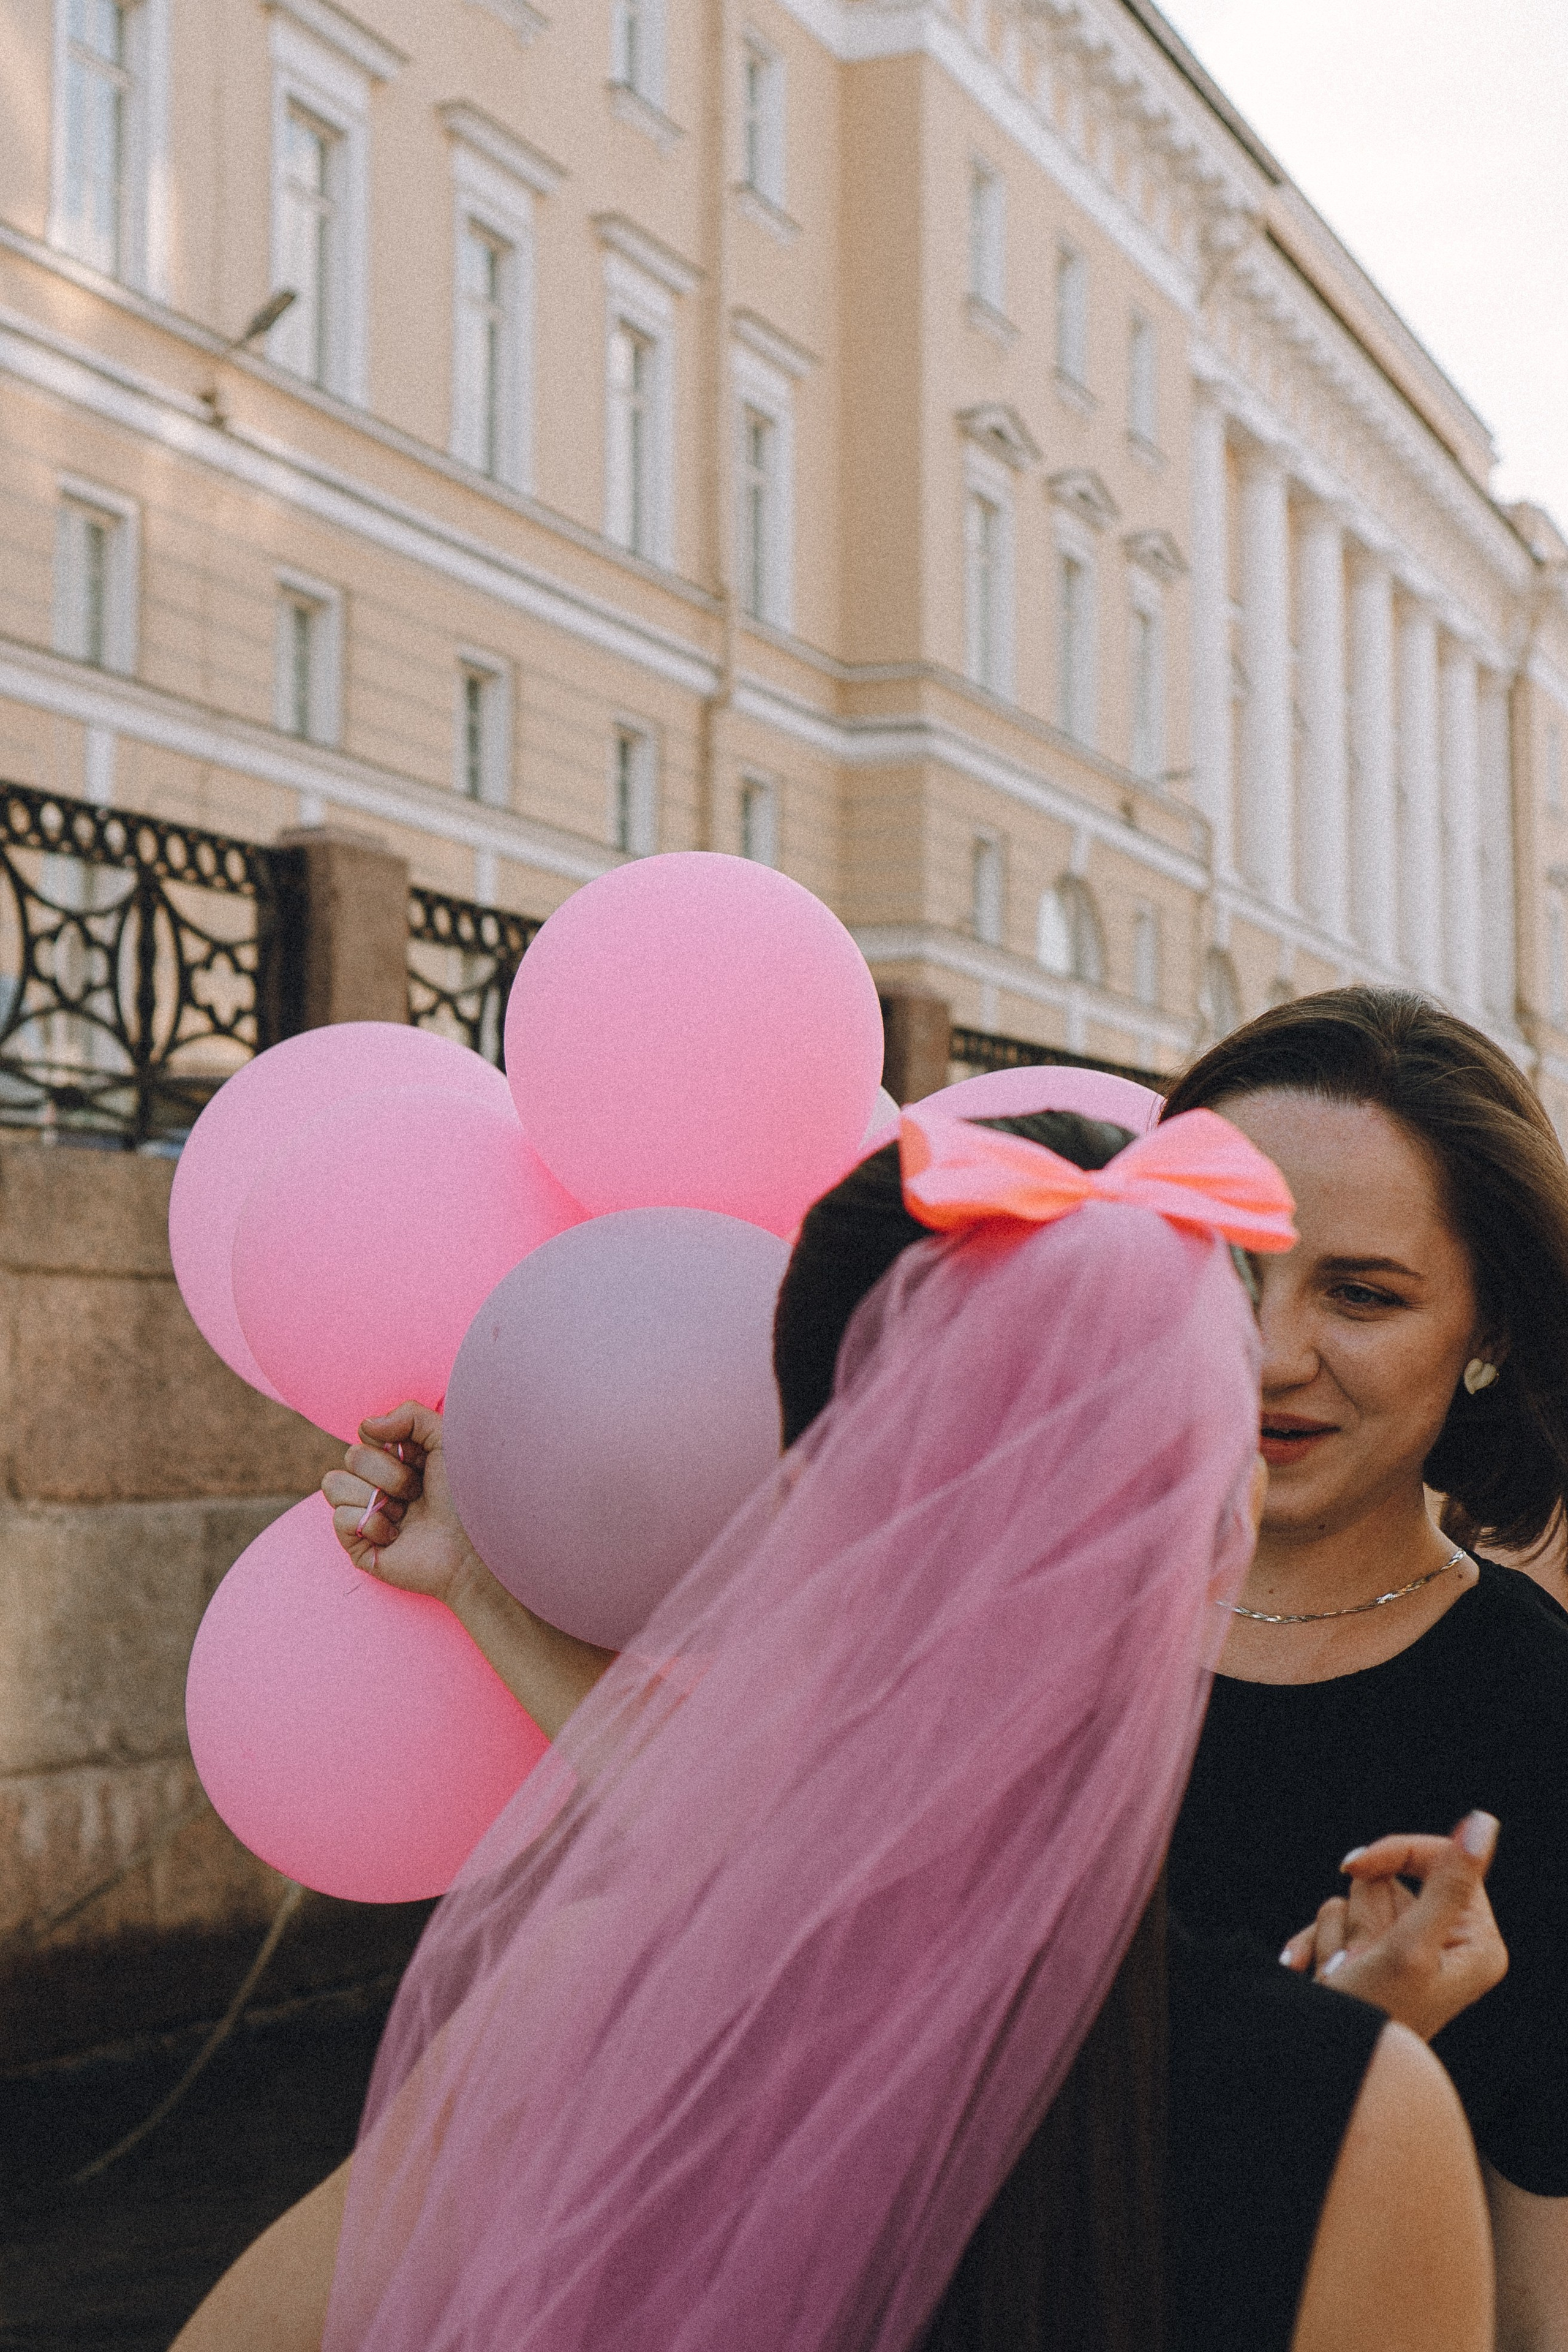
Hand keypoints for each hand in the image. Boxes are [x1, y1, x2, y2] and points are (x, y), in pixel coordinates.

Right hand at [322, 1403, 485, 1610]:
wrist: (473, 1546)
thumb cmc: (467, 1495)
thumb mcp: (446, 1440)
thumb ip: (410, 1415)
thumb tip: (366, 1425)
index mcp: (398, 1459)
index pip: (367, 1433)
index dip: (392, 1444)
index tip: (421, 1461)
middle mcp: (379, 1485)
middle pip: (352, 1456)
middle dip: (390, 1473)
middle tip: (418, 1493)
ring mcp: (366, 1515)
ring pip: (334, 1483)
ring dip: (376, 1497)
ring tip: (406, 1514)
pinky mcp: (358, 1545)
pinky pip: (339, 1518)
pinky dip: (372, 1524)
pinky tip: (396, 1536)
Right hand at [1280, 1812, 1506, 2041]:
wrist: (1325, 2071)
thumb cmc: (1375, 2019)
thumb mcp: (1411, 1946)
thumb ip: (1447, 1883)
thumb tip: (1484, 1823)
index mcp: (1476, 1941)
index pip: (1439, 1858)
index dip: (1392, 1854)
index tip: (1352, 1866)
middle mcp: (1447, 1943)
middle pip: (1390, 1880)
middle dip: (1362, 1914)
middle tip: (1362, 1962)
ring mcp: (1406, 1951)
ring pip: (1355, 1898)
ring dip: (1337, 1935)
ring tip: (1342, 1978)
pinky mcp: (1373, 1959)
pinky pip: (1335, 1921)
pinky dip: (1318, 1944)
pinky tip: (1314, 1974)